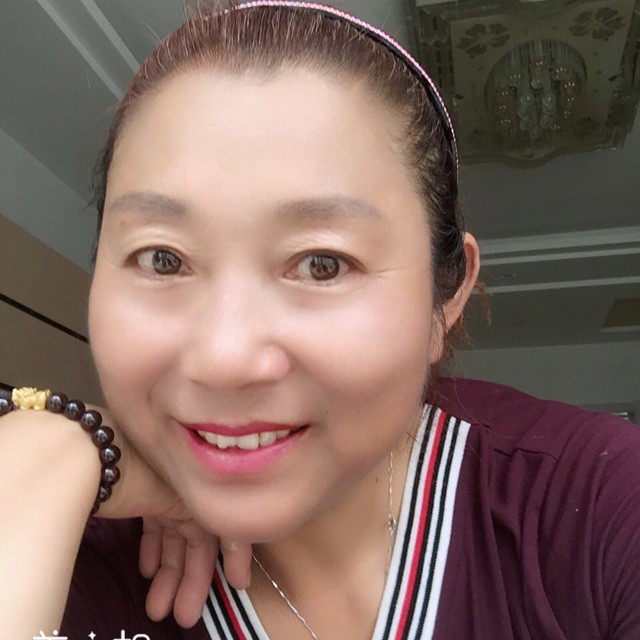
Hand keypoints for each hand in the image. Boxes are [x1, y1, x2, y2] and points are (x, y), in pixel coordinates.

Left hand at [92, 409, 252, 627]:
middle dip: (191, 578)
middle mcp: (188, 479)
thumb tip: (229, 540)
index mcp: (203, 476)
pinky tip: (146, 571)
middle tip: (183, 616)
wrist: (81, 451)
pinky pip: (157, 524)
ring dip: (169, 572)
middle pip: (198, 533)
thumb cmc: (132, 471)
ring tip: (157, 609)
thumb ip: (201, 520)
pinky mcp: (140, 490)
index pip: (226, 518)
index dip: (236, 552)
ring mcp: (163, 484)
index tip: (237, 584)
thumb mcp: (173, 497)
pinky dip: (155, 548)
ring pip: (175, 533)